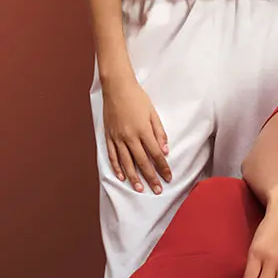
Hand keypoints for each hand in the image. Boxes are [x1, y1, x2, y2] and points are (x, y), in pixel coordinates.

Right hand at [102, 78, 171, 193]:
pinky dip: (117, 167)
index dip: (163, 167)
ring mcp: (118, 138)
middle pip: (142, 162)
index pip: (156, 154)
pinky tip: (121, 177)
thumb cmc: (137, 97)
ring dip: (134, 177)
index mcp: (143, 131)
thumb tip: (165, 150)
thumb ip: (159, 132)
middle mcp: (130, 137)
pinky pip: (112, 155)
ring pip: (126, 162)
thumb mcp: (153, 113)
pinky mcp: (109, 136)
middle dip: (151, 177)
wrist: (116, 87)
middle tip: (157, 190)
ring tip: (140, 189)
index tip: (168, 177)